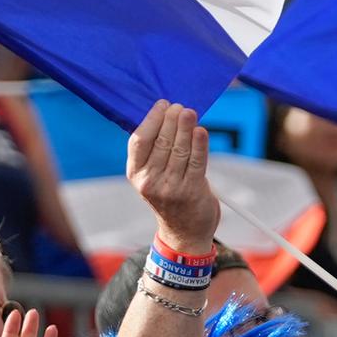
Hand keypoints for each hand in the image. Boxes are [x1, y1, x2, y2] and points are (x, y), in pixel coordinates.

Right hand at [127, 101, 219, 253]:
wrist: (184, 232)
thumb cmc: (169, 196)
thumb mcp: (152, 177)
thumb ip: (154, 151)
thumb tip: (166, 115)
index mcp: (136, 174)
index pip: (140, 140)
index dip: (151, 119)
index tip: (163, 104)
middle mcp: (150, 181)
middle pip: (161, 141)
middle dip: (172, 119)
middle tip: (180, 107)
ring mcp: (171, 187)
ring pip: (179, 149)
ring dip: (186, 127)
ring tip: (190, 112)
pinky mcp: (192, 191)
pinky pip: (197, 161)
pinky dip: (200, 144)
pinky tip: (201, 131)